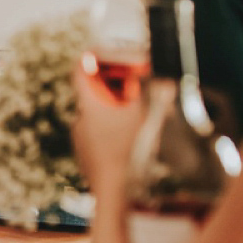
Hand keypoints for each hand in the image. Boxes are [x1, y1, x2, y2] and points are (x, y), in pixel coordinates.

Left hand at [72, 62, 144, 195]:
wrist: (113, 189)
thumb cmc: (128, 150)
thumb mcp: (145, 119)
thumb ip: (154, 97)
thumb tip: (164, 83)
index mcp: (89, 105)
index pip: (78, 72)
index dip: (86, 59)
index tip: (94, 52)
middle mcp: (78, 119)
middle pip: (90, 96)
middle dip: (108, 92)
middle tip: (128, 93)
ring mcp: (78, 138)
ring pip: (93, 119)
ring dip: (109, 116)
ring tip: (131, 124)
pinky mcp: (82, 155)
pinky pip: (94, 137)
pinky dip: (107, 135)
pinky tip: (124, 145)